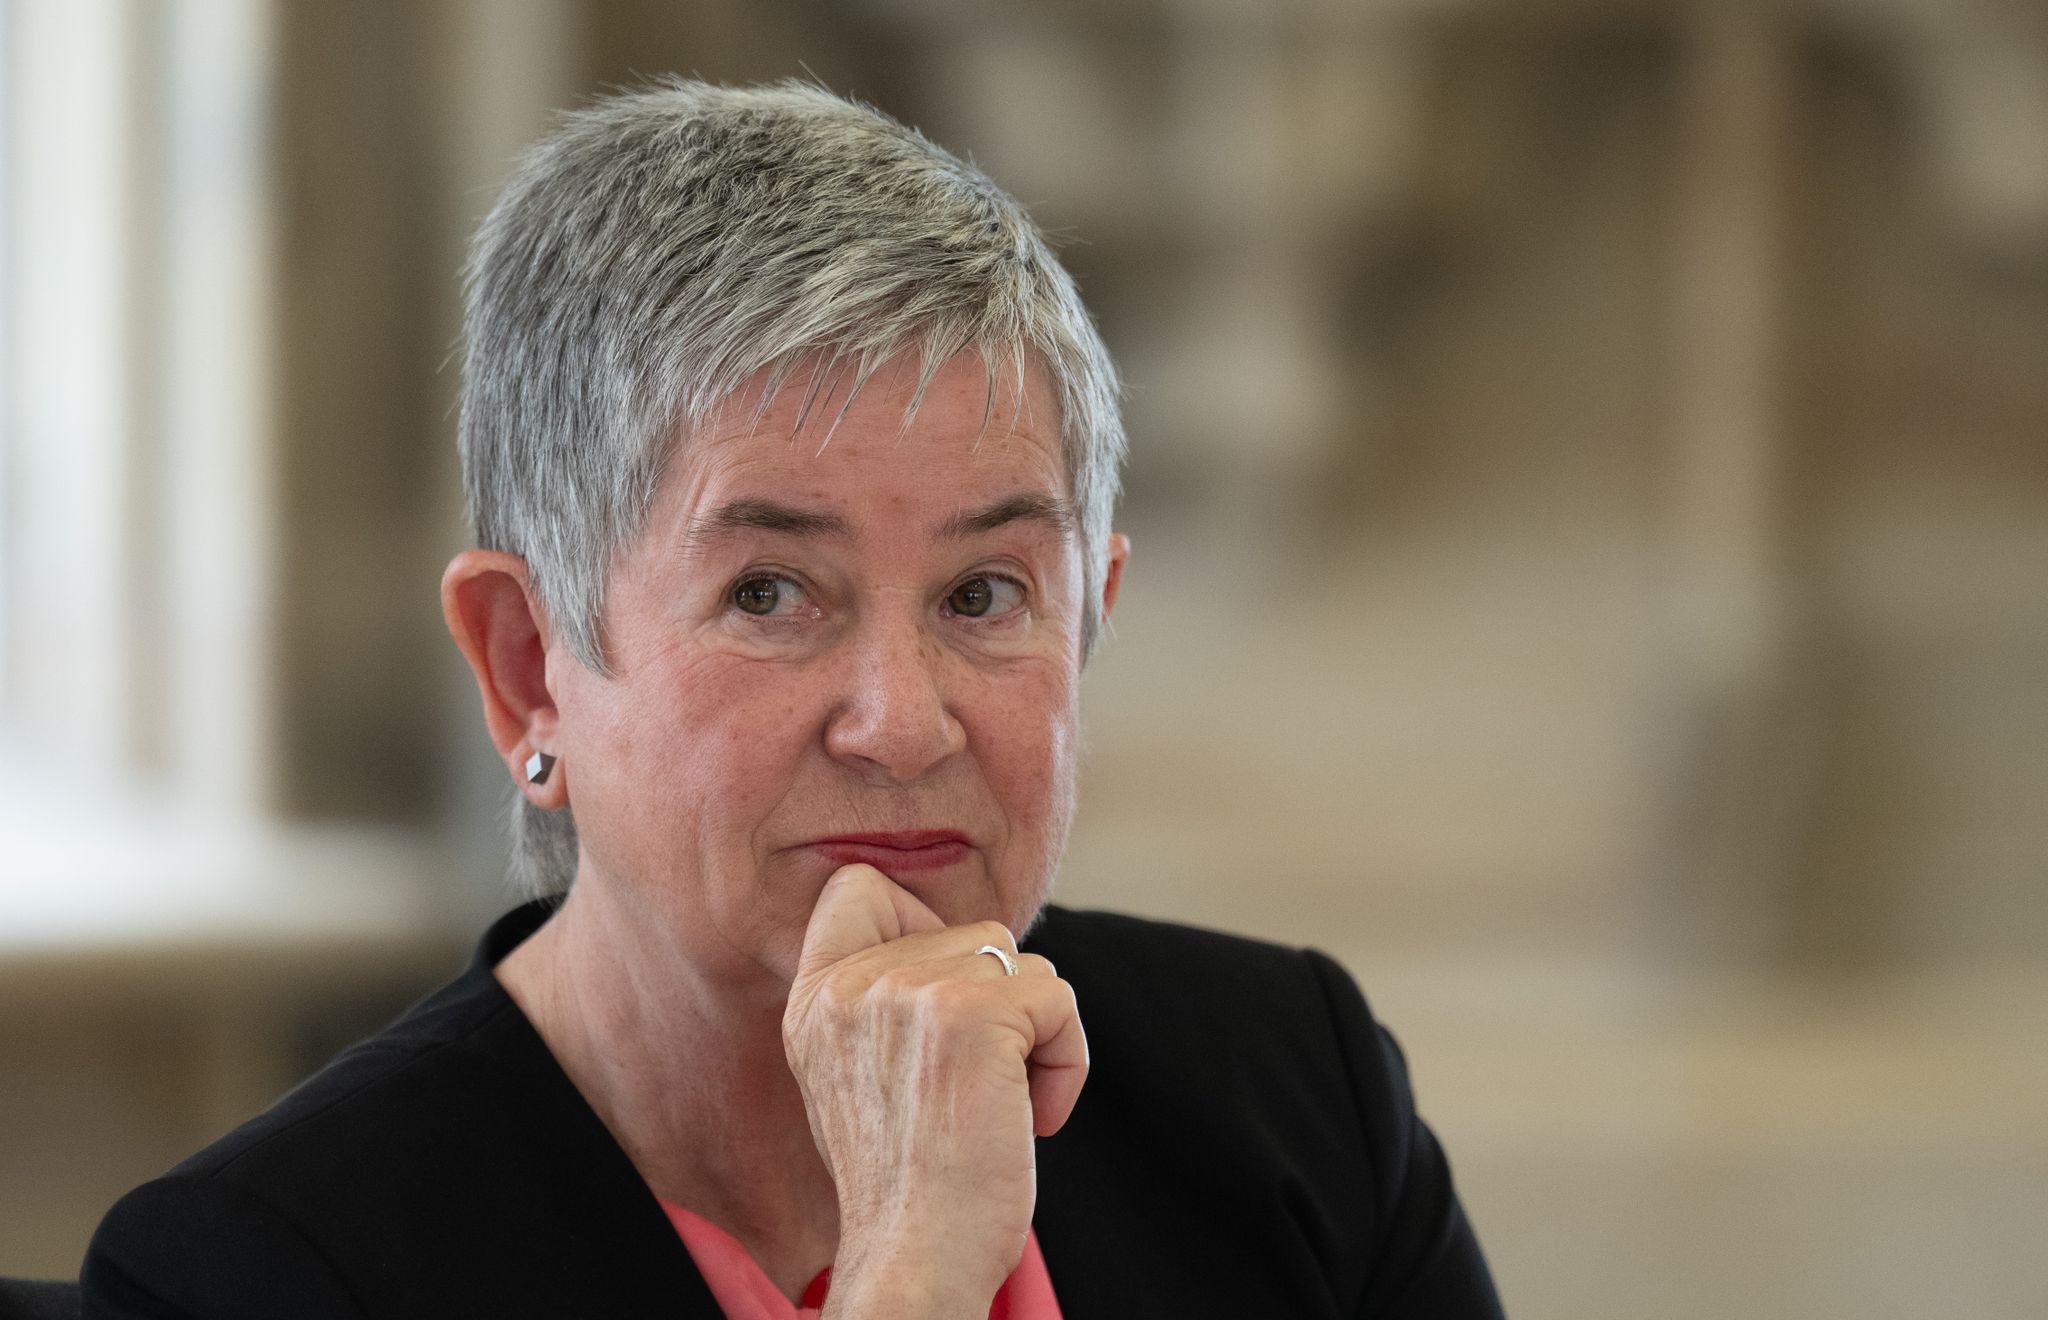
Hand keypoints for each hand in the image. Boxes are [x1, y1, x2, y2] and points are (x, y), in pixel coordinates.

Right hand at [783, 864, 1086, 1318]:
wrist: (914, 1262)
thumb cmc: (911, 1186)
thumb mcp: (859, 1076)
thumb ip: (886, 1003)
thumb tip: (970, 951)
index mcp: (814, 1000)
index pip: (856, 887)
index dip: (916, 924)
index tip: (938, 1011)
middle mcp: (849, 985)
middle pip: (972, 934)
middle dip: (1000, 1008)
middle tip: (975, 1090)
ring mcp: (906, 990)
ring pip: (1022, 962)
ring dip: (1036, 1037)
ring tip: (1000, 1107)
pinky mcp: (970, 1010)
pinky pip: (1059, 997)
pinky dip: (1068, 1061)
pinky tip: (1031, 1120)